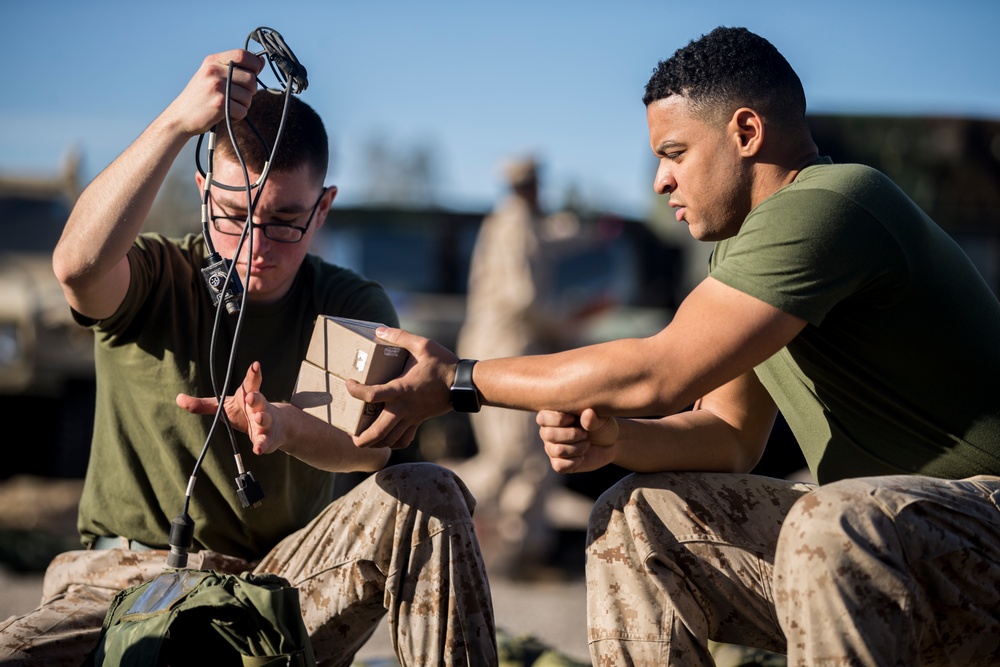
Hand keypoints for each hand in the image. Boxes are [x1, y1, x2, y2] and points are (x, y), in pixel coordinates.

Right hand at [162, 49, 264, 137]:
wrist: (180, 116)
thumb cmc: (201, 97)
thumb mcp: (213, 75)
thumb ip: (236, 68)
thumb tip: (262, 61)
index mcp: (212, 61)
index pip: (243, 54)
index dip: (255, 65)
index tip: (253, 74)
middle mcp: (214, 71)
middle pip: (251, 79)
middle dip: (250, 91)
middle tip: (237, 97)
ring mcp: (217, 87)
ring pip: (249, 96)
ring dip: (243, 105)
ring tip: (228, 106)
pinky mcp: (219, 104)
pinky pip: (243, 110)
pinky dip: (237, 116)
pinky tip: (225, 114)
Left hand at [176, 361, 280, 453]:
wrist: (276, 427)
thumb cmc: (245, 413)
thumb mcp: (224, 407)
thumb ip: (203, 404)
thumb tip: (178, 398)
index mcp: (248, 396)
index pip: (251, 383)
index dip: (253, 374)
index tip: (256, 365)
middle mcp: (259, 407)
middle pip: (259, 400)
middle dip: (255, 398)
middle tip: (250, 396)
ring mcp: (266, 422)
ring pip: (265, 419)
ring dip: (262, 418)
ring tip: (258, 417)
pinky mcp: (268, 438)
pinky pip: (265, 442)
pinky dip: (262, 445)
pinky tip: (257, 449)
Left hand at [345, 327, 458, 448]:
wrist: (463, 384)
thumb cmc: (443, 364)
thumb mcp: (423, 345)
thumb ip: (400, 336)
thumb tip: (379, 330)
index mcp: (401, 389)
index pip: (372, 394)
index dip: (355, 391)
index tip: (349, 383)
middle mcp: (404, 408)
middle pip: (378, 432)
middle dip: (361, 438)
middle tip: (349, 435)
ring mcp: (411, 417)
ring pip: (390, 440)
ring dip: (375, 443)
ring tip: (363, 438)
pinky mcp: (418, 421)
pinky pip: (403, 440)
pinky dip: (393, 443)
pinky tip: (386, 438)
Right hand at [537, 408, 617, 473]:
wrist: (608, 444)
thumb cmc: (600, 426)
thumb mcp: (600, 419)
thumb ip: (593, 417)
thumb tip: (588, 414)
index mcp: (553, 416)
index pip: (542, 417)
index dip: (558, 419)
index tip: (574, 419)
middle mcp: (548, 432)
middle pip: (548, 434)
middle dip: (571, 434)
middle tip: (584, 434)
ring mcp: (551, 449)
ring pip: (557, 450)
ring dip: (577, 448)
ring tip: (586, 444)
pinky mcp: (558, 464)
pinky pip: (559, 465)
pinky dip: (574, 462)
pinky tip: (582, 457)